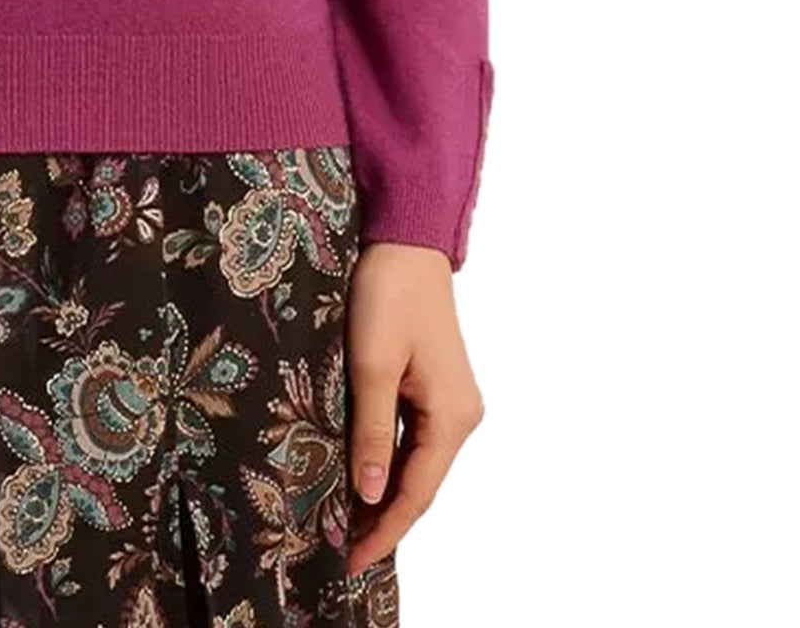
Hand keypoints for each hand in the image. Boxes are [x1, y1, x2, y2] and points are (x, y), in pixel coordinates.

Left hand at [343, 240, 484, 577]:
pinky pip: (411, 436)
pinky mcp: (434, 385)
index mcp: (453, 416)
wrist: (405, 237)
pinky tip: (359, 472)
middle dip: (382, 517)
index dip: (385, 531)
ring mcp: (450, 400)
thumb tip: (369, 492)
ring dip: (382, 490)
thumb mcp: (371, 362)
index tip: (352, 561)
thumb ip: (371, 429)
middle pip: (419, 482)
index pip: (417, 493)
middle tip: (339, 549)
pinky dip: (386, 459)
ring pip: (414, 461)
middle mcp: (460, 415)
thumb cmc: (388, 291)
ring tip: (342, 521)